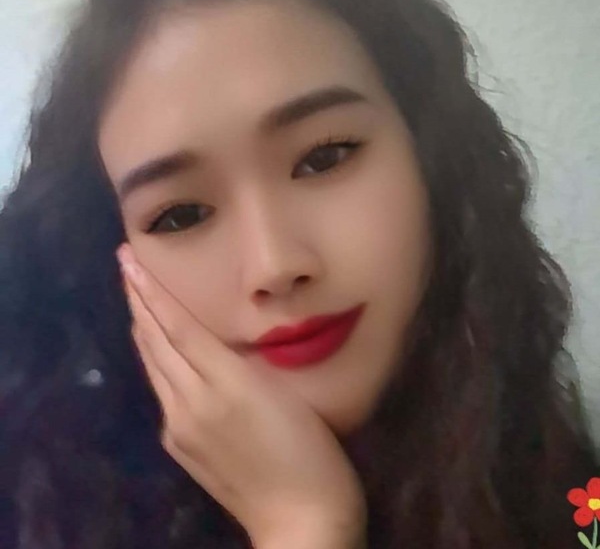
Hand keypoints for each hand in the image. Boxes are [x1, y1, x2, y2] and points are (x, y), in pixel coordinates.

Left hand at [116, 244, 366, 548]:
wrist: (301, 519)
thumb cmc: (311, 450)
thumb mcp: (287, 392)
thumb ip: (248, 364)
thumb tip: (217, 341)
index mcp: (224, 383)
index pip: (178, 326)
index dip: (153, 291)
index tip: (130, 260)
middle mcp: (191, 402)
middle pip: (157, 342)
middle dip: (140, 300)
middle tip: (125, 265)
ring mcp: (180, 427)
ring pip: (154, 365)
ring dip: (143, 327)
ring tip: (135, 297)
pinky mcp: (179, 446)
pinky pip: (162, 390)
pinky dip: (155, 359)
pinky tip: (157, 349)